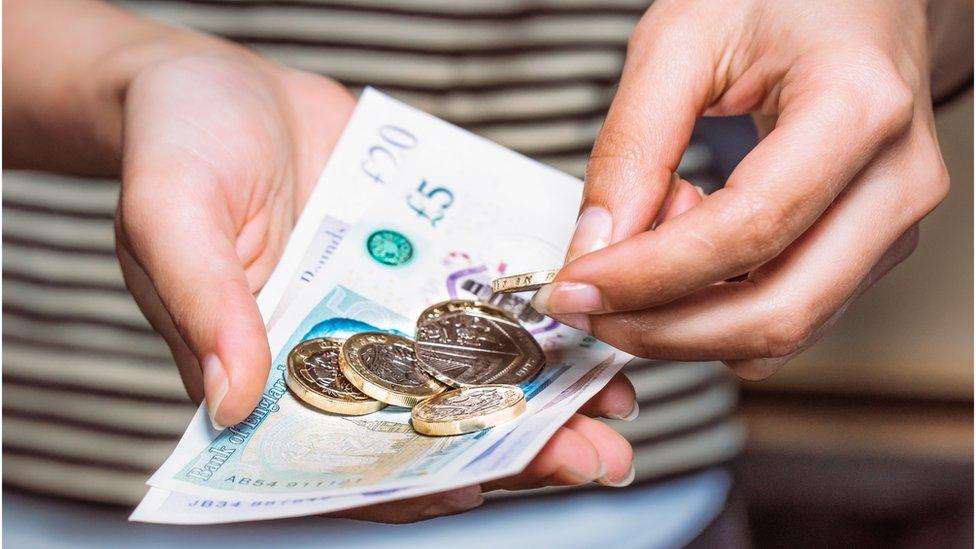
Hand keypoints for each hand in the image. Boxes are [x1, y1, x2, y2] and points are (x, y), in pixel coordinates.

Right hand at [114, 48, 639, 521]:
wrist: (218, 80)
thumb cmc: (175, 143)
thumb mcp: (171, 213)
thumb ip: (204, 304)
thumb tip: (231, 402)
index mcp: (263, 371)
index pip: (338, 457)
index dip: (408, 483)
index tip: (480, 488)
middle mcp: (332, 353)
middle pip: (424, 423)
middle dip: (509, 447)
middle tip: (590, 456)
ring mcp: (382, 310)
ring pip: (467, 370)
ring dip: (542, 394)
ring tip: (613, 404)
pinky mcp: (418, 263)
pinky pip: (480, 300)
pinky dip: (534, 319)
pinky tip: (591, 328)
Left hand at [532, 0, 952, 378]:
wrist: (852, 0)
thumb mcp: (683, 39)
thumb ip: (632, 144)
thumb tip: (596, 245)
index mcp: (859, 107)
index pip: (748, 228)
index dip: (649, 275)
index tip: (578, 285)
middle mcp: (895, 180)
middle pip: (777, 310)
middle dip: (664, 329)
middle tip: (591, 307)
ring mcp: (891, 224)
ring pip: (786, 330)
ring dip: (690, 322)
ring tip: (652, 239)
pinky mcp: (871, 249)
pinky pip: (791, 316)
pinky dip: (722, 310)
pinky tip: (692, 251)